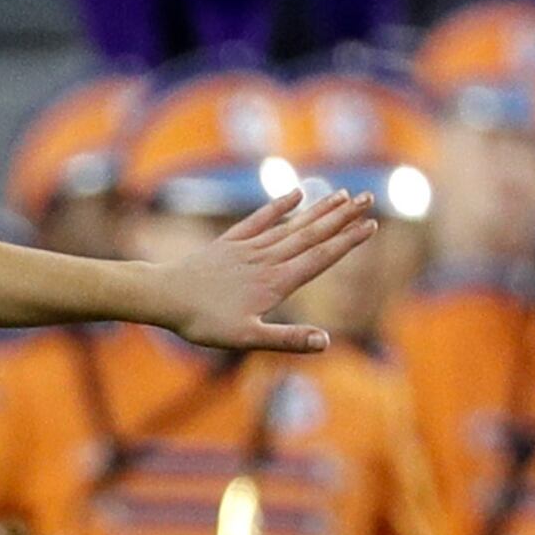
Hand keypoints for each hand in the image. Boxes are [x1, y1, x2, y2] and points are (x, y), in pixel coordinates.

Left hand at [139, 189, 378, 353]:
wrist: (163, 296)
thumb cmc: (203, 323)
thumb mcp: (246, 338)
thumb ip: (287, 340)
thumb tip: (326, 341)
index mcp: (276, 282)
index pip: (320, 258)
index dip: (346, 242)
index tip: (371, 225)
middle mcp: (266, 260)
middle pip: (311, 235)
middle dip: (342, 218)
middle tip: (369, 198)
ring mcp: (248, 248)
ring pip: (290, 225)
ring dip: (318, 210)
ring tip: (342, 194)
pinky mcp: (229, 243)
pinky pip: (259, 220)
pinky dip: (278, 207)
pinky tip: (295, 193)